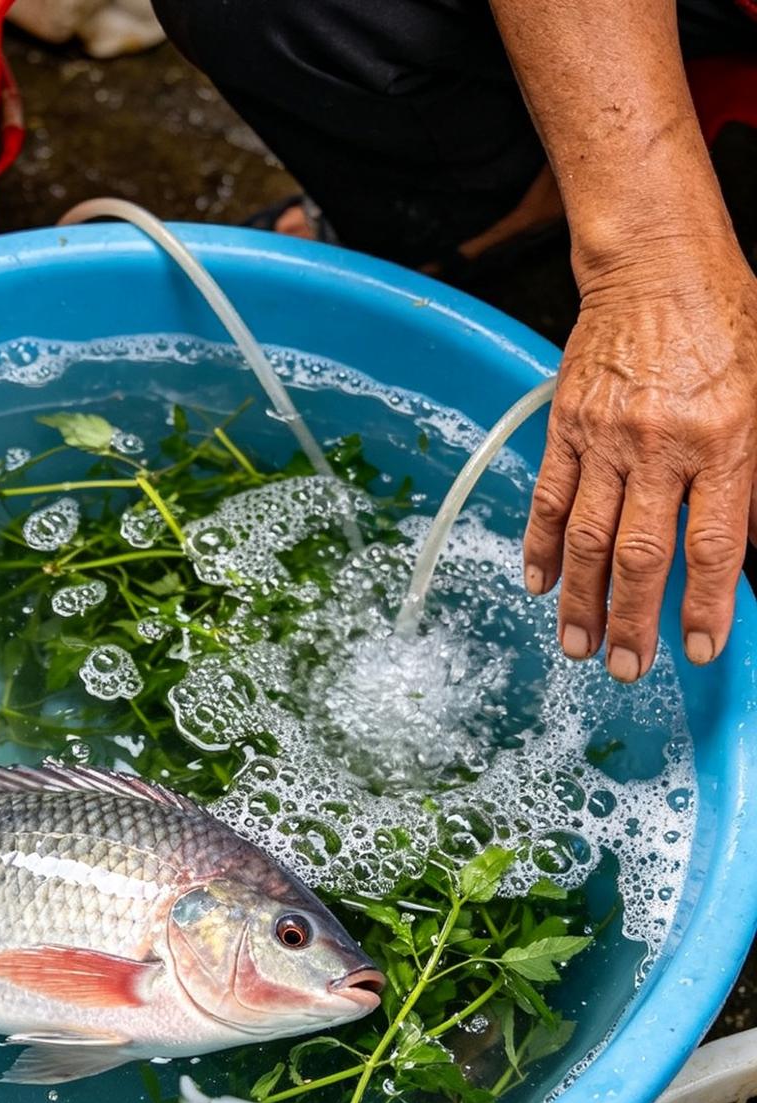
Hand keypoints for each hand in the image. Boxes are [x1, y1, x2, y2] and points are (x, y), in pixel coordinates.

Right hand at [522, 236, 756, 679]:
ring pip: (588, 537)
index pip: (711, 544)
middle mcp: (660, 444)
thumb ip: (756, 473)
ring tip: (577, 648)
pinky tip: (539, 584)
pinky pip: (549, 498)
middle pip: (640, 554)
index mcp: (724, 437)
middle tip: (624, 669)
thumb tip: (746, 547)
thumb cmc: (724, 321)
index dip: (703, 605)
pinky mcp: (566, 426)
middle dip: (631, 621)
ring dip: (580, 601)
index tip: (696, 650)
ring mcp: (605, 437)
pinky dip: (542, 546)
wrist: (656, 263)